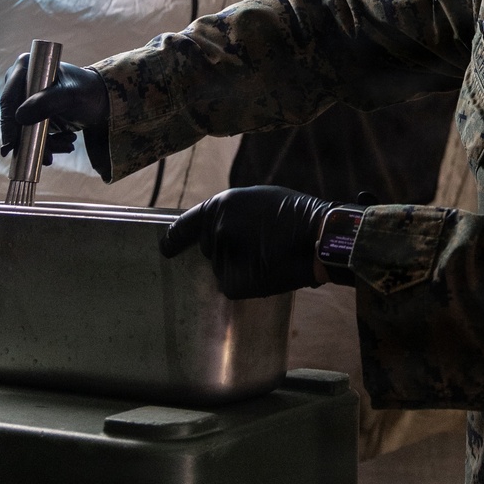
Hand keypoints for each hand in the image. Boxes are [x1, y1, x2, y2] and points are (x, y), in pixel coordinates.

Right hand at [0, 58, 109, 163]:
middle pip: (14, 117)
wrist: (103, 99)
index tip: (11, 146)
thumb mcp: (71, 96)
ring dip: (43, 144)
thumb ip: (47, 103)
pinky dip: (47, 144)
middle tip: (48, 157)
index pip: (9, 99)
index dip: (8, 124)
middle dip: (30, 139)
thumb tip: (19, 117)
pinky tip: (67, 144)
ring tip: (68, 146)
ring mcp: (26, 99)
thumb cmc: (88, 91)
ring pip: (24, 129)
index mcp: (26, 67)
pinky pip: (32, 134)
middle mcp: (22, 81)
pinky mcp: (33, 113)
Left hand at [160, 185, 333, 298]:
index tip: (166, 248)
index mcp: (220, 205)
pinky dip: (244, 281)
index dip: (174, 238)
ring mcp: (221, 257)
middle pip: (209, 248)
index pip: (185, 224)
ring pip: (221, 266)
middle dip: (227, 248)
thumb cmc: (295, 214)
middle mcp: (214, 230)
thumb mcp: (259, 200)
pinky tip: (265, 271)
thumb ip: (233, 213)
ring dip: (238, 264)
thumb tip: (221, 229)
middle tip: (258, 244)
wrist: (317, 236)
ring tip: (268, 255)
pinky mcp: (231, 281)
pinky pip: (230, 283)